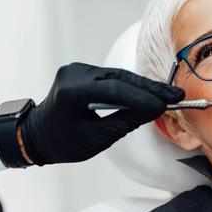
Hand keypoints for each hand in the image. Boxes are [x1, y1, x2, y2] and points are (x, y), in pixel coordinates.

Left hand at [20, 63, 183, 165]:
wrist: (36, 136)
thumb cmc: (61, 142)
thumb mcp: (96, 139)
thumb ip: (126, 121)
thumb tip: (154, 110)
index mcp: (71, 91)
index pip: (114, 89)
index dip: (143, 97)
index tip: (165, 105)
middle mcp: (74, 74)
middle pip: (119, 78)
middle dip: (149, 89)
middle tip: (175, 96)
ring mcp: (77, 70)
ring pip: (118, 75)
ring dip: (143, 87)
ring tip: (167, 95)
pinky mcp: (82, 71)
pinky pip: (111, 77)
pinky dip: (130, 86)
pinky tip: (149, 92)